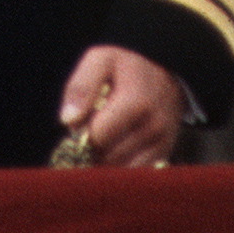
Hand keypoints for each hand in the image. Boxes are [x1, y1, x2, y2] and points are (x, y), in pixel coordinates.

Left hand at [58, 44, 183, 165]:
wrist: (165, 69)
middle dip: (93, 147)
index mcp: (136, 103)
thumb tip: (68, 121)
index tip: (81, 120)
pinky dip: (121, 165)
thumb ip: (82, 87)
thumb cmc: (127, 63)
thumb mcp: (100, 59)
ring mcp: (162, 144)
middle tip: (91, 128)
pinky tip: (116, 146)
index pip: (98, 136)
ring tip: (104, 136)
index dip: (83, 131)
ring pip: (121, 169)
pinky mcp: (165, 154)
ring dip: (106, 159)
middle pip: (109, 157)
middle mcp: (153, 128)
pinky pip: (136, 173)